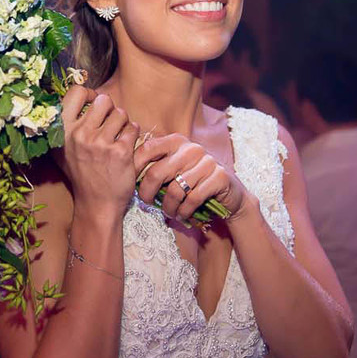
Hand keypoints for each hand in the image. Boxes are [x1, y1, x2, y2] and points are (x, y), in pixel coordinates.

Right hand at [59, 86, 139, 226]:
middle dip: (110, 110)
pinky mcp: (120, 152)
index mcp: (63, 131)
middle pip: (103, 100)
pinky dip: (132, 135)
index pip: (76, 92)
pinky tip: (126, 147)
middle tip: (110, 125)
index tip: (94, 105)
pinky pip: (133, 128)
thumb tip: (80, 96)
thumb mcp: (62, 150)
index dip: (89, 94)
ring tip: (118, 138)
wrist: (96, 204)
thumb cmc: (81, 174)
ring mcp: (100, 143)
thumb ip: (66, 124)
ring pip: (121, 113)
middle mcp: (79, 134)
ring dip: (123, 123)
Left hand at [133, 133, 252, 222]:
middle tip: (146, 203)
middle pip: (157, 172)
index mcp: (177, 141)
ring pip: (175, 190)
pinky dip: (184, 212)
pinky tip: (182, 215)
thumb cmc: (194, 182)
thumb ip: (156, 167)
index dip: (135, 167)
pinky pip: (193, 199)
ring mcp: (207, 162)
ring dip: (168, 207)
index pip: (147, 149)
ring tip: (168, 213)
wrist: (229, 194)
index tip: (130, 183)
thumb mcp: (175, 169)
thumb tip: (127, 176)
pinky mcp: (219, 177)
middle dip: (147, 193)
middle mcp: (191, 148)